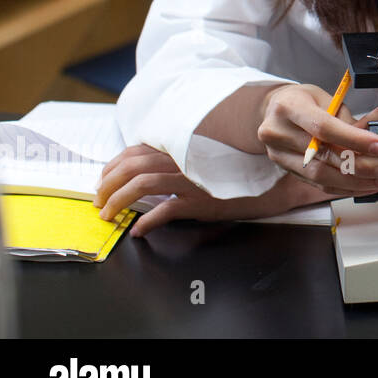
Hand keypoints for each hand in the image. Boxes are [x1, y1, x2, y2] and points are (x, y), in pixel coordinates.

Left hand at [93, 145, 340, 236]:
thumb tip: (156, 166)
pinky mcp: (202, 201)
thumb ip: (186, 157)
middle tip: (99, 200)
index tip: (104, 177)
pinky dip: (147, 222)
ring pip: (142, 185)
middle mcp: (186, 159)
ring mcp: (193, 180)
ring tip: (109, 215)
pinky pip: (166, 211)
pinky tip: (140, 231)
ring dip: (118, 201)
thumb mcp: (211, 158)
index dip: (114, 163)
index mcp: (186, 146)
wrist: (278, 181)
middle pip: (133, 166)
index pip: (138, 149)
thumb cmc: (247, 169)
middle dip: (107, 183)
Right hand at [256, 83, 377, 194]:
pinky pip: (318, 184)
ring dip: (355, 182)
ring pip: (321, 176)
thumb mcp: (327, 99)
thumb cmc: (302, 101)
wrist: (274, 111)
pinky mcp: (287, 170)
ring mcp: (279, 155)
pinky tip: (364, 185)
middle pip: (324, 157)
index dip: (356, 140)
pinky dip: (344, 187)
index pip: (324, 128)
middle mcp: (279, 133)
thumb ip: (353, 116)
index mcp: (289, 107)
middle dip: (361, 166)